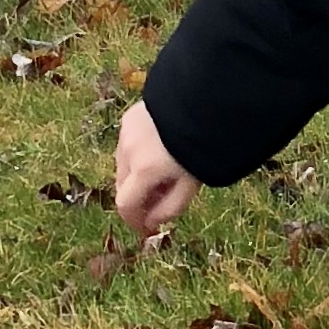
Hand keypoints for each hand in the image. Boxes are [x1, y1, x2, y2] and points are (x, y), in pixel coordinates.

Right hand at [113, 99, 201, 238]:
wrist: (206, 100)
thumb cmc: (204, 145)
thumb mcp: (192, 183)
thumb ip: (171, 206)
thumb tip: (152, 223)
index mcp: (144, 171)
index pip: (125, 204)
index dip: (134, 221)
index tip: (146, 228)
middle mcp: (128, 152)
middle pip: (123, 186)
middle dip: (138, 199)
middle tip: (161, 201)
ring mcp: (125, 133)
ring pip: (124, 165)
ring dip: (137, 177)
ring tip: (164, 175)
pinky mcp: (128, 118)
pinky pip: (128, 146)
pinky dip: (138, 156)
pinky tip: (159, 152)